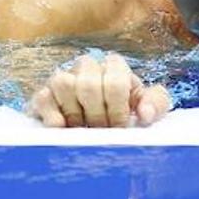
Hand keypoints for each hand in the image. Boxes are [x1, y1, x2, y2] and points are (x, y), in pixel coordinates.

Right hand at [29, 52, 171, 127]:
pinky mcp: (43, 95)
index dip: (118, 110)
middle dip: (97, 115)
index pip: (116, 82)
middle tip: (102, 132)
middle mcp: (87, 67)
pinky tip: (63, 129)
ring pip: (63, 84)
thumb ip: (155, 105)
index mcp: (114, 66)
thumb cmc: (126, 111)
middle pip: (89, 84)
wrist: (98, 122)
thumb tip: (144, 115)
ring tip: (83, 129)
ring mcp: (63, 78)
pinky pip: (43, 98)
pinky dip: (52, 116)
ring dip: (75, 114)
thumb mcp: (147, 107)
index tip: (120, 128)